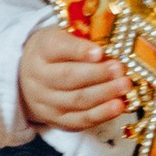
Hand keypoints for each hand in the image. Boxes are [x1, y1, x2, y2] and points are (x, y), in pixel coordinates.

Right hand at [17, 20, 130, 134]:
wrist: (31, 77)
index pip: (58, 48)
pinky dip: (101, 114)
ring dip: (104, 94)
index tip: (100, 51)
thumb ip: (84, 37)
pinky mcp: (55, 120)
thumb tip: (113, 41)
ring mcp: (45, 101)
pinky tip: (118, 106)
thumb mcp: (65, 35)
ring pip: (76, 100)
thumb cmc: (58, 52)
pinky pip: (79, 120)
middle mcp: (38, 77)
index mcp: (41, 49)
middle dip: (97, 74)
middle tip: (120, 69)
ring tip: (124, 86)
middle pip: (68, 77)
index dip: (79, 50)